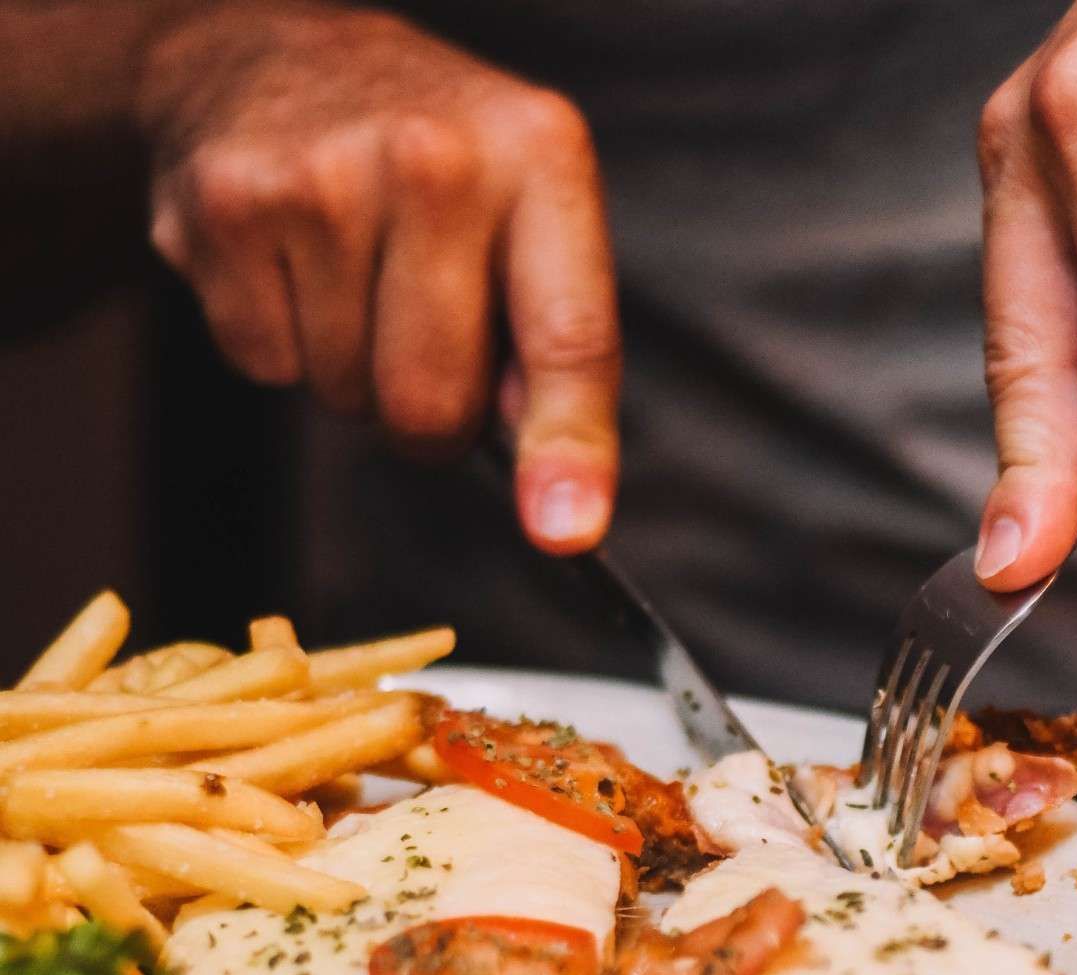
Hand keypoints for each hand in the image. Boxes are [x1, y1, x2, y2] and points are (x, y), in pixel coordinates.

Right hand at [140, 2, 619, 552]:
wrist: (273, 59)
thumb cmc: (432, 170)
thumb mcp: (531, 221)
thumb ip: (556, 354)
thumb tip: (559, 507)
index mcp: (540, 159)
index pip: (567, 337)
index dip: (566, 449)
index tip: (564, 534)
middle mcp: (437, 156)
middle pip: (432, 405)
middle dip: (426, 411)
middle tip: (416, 329)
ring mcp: (323, 177)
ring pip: (346, 395)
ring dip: (349, 367)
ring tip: (352, 272)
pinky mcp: (228, 205)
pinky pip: (265, 366)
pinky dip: (277, 340)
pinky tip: (291, 263)